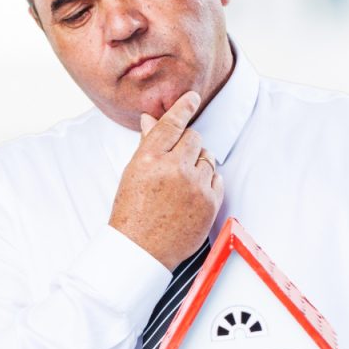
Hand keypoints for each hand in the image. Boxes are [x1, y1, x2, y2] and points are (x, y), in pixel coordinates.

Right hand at [108, 91, 222, 269]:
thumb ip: (147, 145)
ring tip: (181, 182)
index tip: (193, 98)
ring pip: (207, 157)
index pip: (171, 123)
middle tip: (177, 161)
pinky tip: (192, 194)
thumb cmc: (132, 213)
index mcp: (149, 158)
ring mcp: (194, 185)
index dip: (183, 107)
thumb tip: (152, 120)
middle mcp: (174, 168)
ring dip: (198, 163)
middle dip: (188, 144)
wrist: (140, 250)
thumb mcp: (132, 174)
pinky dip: (207, 182)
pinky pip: (217, 178)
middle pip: (194, 138)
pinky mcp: (210, 202)